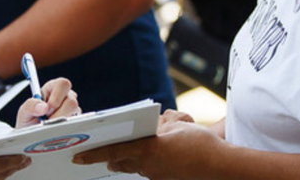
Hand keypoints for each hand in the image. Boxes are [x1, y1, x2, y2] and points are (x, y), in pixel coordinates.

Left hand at [15, 77, 79, 127]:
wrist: (32, 134)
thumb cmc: (29, 119)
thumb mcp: (24, 112)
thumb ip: (30, 106)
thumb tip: (43, 107)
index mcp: (52, 88)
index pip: (62, 84)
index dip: (57, 96)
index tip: (48, 108)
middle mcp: (64, 96)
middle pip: (72, 101)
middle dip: (59, 113)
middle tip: (47, 120)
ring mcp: (71, 108)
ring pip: (74, 113)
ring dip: (60, 121)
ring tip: (49, 124)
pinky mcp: (74, 119)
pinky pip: (75, 123)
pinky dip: (64, 128)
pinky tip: (55, 129)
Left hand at [72, 110, 223, 179]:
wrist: (222, 167)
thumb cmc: (201, 144)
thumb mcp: (178, 125)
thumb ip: (159, 125)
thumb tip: (149, 126)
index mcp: (148, 149)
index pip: (114, 151)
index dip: (94, 154)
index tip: (78, 157)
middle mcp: (149, 166)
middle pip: (120, 162)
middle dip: (108, 158)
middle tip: (92, 154)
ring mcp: (157, 176)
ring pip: (134, 167)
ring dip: (125, 161)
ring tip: (119, 153)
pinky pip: (148, 171)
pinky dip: (143, 163)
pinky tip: (151, 156)